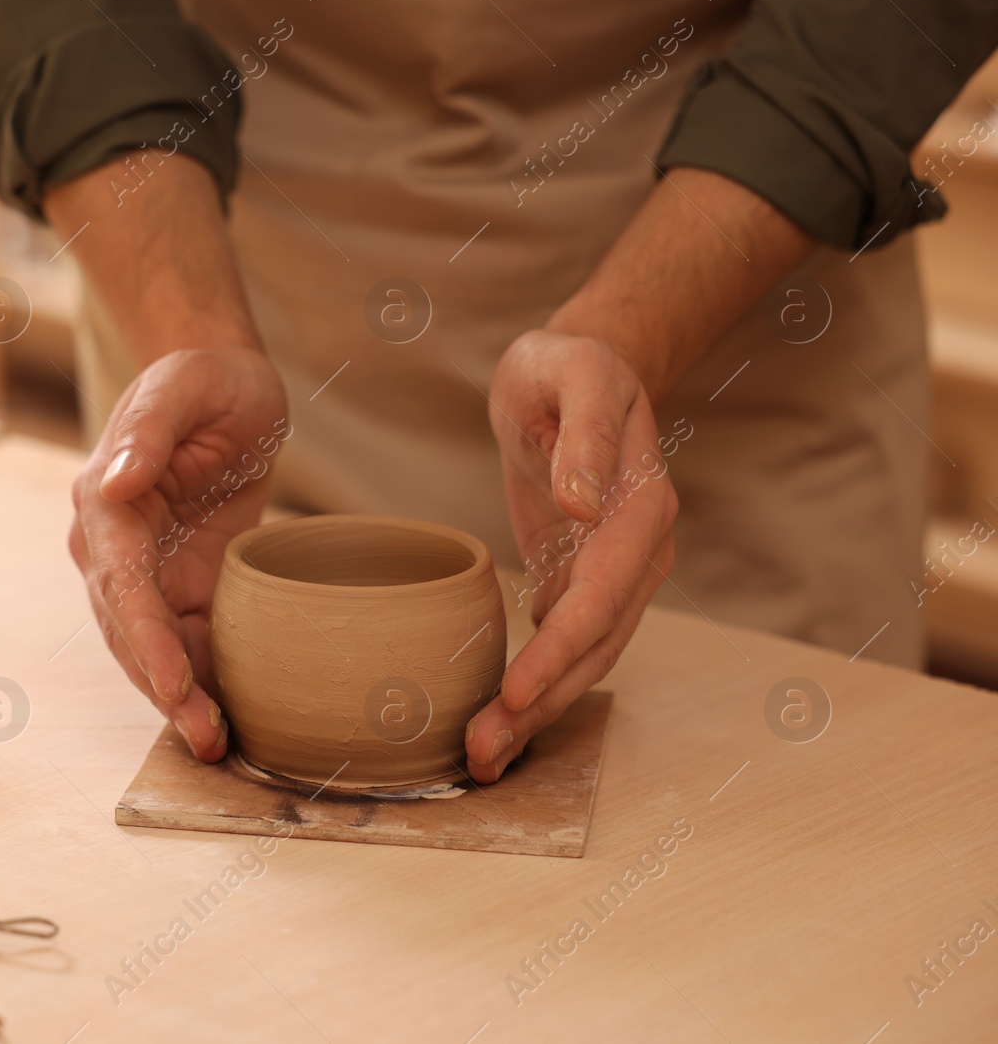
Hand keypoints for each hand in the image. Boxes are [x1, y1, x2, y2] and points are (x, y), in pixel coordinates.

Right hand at [68, 347, 288, 760]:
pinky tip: (231, 716)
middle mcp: (111, 548)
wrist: (226, 387)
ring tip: (217, 745)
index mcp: (106, 504)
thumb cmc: (203, 379)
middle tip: (206, 738)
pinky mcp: (181, 585)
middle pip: (131, 632)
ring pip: (152, 650)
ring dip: (179, 700)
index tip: (173, 685)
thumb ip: (147, 431)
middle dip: (163, 690)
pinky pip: (185, 642)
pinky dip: (202, 681)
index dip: (146, 639)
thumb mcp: (183, 387)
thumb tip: (110, 482)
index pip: (121, 584)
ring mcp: (144, 572)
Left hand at [466, 330, 676, 782]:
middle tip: (482, 751)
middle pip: (595, 645)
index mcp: (639, 508)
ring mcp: (616, 573)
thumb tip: (585, 504)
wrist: (581, 368)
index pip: (602, 596)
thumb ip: (586, 432)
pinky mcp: (584, 580)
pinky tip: (496, 719)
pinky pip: (565, 644)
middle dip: (542, 704)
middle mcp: (638, 553)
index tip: (517, 692)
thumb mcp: (574, 373)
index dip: (561, 649)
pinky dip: (535, 685)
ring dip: (537, 712)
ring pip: (583, 658)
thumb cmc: (570, 365)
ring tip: (482, 755)